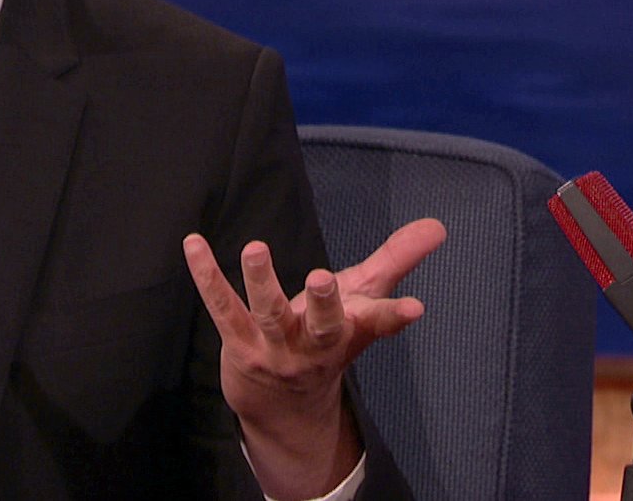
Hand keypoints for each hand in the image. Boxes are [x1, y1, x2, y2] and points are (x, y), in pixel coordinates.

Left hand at [182, 218, 445, 499]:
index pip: (378, 324)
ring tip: (256, 249)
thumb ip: (396, 260)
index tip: (414, 309)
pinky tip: (194, 244)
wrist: (285, 406)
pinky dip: (207, 276)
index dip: (395, 316)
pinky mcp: (239, 344)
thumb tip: (437, 226)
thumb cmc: (327, 338)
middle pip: (324, 326)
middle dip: (325, 304)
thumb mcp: (363, 300)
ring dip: (262, 283)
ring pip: (269, 315)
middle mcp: (315, 344)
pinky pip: (222, 308)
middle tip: (324, 278)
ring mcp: (275, 346)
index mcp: (350, 332)